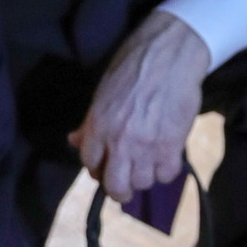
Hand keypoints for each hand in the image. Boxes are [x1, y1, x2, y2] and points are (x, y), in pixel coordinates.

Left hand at [70, 10, 209, 203]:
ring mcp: (146, 146)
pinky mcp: (172, 146)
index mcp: (98, 125)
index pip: (90, 164)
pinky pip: (166, 174)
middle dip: (120, 190)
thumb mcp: (103, 92)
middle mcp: (119, 141)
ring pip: (143, 183)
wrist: (169, 55)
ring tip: (150, 163)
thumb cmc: (133, 67)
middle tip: (126, 185)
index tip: (106, 169)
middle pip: (115, 186)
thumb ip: (90, 122)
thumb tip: (74, 140)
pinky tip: (167, 157)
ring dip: (146, 176)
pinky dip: (166, 170)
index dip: (98, 170)